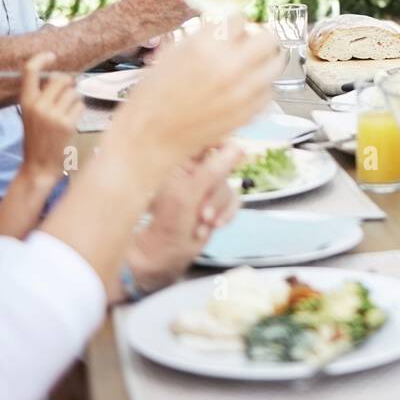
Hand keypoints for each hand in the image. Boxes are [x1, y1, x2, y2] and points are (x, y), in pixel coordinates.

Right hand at [18, 51, 81, 180]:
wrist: (38, 165)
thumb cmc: (37, 138)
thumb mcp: (31, 115)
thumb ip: (41, 97)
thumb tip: (61, 78)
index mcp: (26, 101)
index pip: (29, 71)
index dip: (41, 59)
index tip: (51, 56)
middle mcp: (38, 105)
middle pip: (62, 79)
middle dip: (68, 84)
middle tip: (67, 95)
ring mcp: (53, 114)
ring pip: (74, 92)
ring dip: (75, 100)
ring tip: (67, 113)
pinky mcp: (67, 124)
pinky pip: (80, 106)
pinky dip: (79, 111)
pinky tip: (71, 121)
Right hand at [114, 23, 280, 162]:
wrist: (152, 135)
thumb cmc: (154, 94)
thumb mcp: (173, 52)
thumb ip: (205, 36)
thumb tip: (227, 27)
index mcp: (206, 45)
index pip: (241, 18)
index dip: (236, 23)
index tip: (234, 28)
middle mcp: (229, 65)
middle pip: (268, 37)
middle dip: (260, 36)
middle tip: (251, 42)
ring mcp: (242, 90)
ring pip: (276, 63)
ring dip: (266, 60)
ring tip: (252, 65)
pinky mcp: (248, 112)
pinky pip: (269, 90)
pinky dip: (262, 86)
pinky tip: (246, 88)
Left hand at [127, 145, 241, 292]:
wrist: (161, 259)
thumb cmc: (165, 227)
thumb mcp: (188, 195)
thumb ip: (213, 171)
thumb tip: (238, 148)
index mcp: (177, 160)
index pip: (204, 139)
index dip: (220, 145)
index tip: (230, 156)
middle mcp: (191, 170)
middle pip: (222, 165)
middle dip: (216, 191)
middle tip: (203, 213)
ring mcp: (203, 187)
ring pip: (229, 185)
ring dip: (220, 206)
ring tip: (204, 224)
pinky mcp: (214, 203)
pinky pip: (234, 200)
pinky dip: (227, 213)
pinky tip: (215, 225)